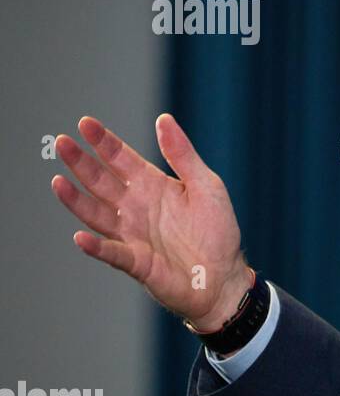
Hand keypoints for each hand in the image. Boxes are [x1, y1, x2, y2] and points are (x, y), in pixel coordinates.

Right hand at [50, 113, 249, 332]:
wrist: (225, 276)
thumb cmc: (217, 231)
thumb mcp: (206, 185)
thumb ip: (183, 155)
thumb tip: (163, 119)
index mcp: (152, 186)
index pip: (121, 159)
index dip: (103, 142)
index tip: (85, 123)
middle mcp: (135, 207)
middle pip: (101, 181)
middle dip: (81, 162)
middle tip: (62, 142)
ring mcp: (132, 235)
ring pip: (97, 214)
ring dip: (76, 200)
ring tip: (58, 182)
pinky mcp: (136, 262)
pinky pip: (112, 253)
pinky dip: (96, 247)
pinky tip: (81, 238)